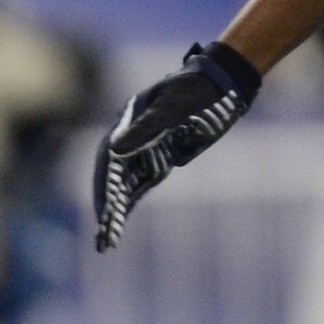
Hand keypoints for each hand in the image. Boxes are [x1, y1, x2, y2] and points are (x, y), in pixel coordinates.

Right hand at [95, 40, 262, 250]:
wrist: (222, 82)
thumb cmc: (197, 89)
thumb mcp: (172, 107)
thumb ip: (146, 128)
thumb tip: (115, 149)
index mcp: (126, 123)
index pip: (109, 162)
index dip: (105, 190)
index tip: (103, 214)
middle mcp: (130, 139)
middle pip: (113, 179)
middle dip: (107, 208)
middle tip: (102, 238)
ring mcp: (145, 149)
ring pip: (125, 185)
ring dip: (115, 211)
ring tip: (106, 242)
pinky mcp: (161, 157)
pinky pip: (140, 183)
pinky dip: (130, 202)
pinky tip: (120, 221)